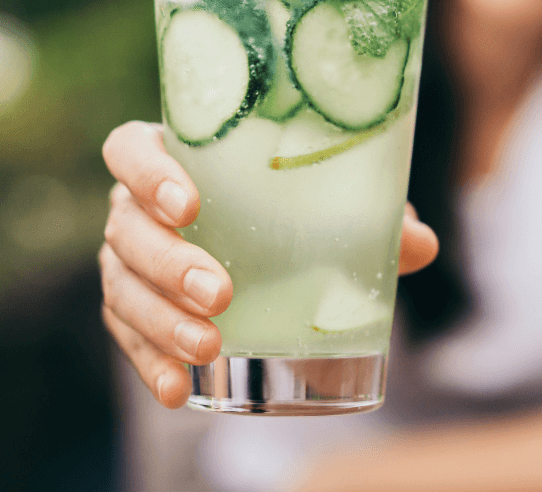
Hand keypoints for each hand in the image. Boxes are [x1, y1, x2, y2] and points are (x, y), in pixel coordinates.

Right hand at [99, 121, 438, 407]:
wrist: (270, 253)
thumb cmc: (291, 212)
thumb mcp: (330, 209)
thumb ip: (371, 219)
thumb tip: (418, 243)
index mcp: (175, 160)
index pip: (130, 150)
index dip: (147, 173)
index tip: (190, 204)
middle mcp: (138, 208)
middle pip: (127, 228)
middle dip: (169, 263)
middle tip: (221, 294)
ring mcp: (129, 262)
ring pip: (122, 287)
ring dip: (160, 321)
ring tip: (207, 349)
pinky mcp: (133, 312)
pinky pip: (128, 338)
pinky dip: (150, 365)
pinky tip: (178, 391)